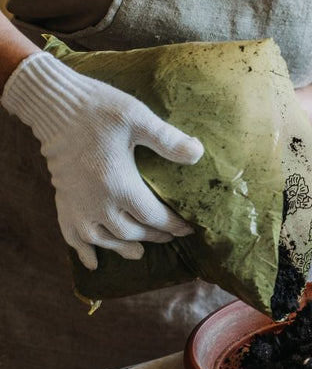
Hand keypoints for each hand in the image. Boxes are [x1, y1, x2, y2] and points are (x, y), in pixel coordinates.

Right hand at [1, 52, 203, 269]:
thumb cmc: (99, 110)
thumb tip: (199, 153)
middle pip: (130, 232)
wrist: (55, 106)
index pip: (153, 217)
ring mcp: (77, 205)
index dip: (173, 225)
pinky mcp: (63, 200)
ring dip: (122, 248)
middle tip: (169, 236)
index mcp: (119, 185)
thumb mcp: (138, 119)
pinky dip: (83, 250)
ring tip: (139, 253)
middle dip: (153, 236)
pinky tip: (92, 262)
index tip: (189, 229)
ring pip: (103, 239)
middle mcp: (97, 202)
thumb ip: (168, 139)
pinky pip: (71, 235)